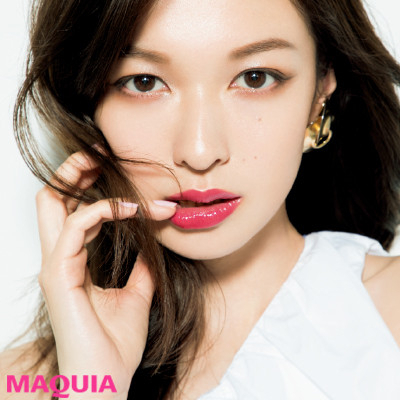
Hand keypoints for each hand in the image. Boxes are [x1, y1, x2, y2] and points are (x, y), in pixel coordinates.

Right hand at [36, 151, 176, 398]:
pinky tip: (130, 209)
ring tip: (110, 163)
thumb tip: (154, 247)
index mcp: (75, 262)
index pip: (72, 211)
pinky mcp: (60, 276)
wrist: (107, 381)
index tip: (118, 169)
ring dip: (84, 179)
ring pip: (54, 204)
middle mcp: (60, 259)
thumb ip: (142, 268)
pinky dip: (102, 210)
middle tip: (100, 152)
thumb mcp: (137, 294)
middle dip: (72, 170)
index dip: (90, 185)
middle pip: (52, 199)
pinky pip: (74, 227)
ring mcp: (57, 266)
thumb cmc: (116, 343)